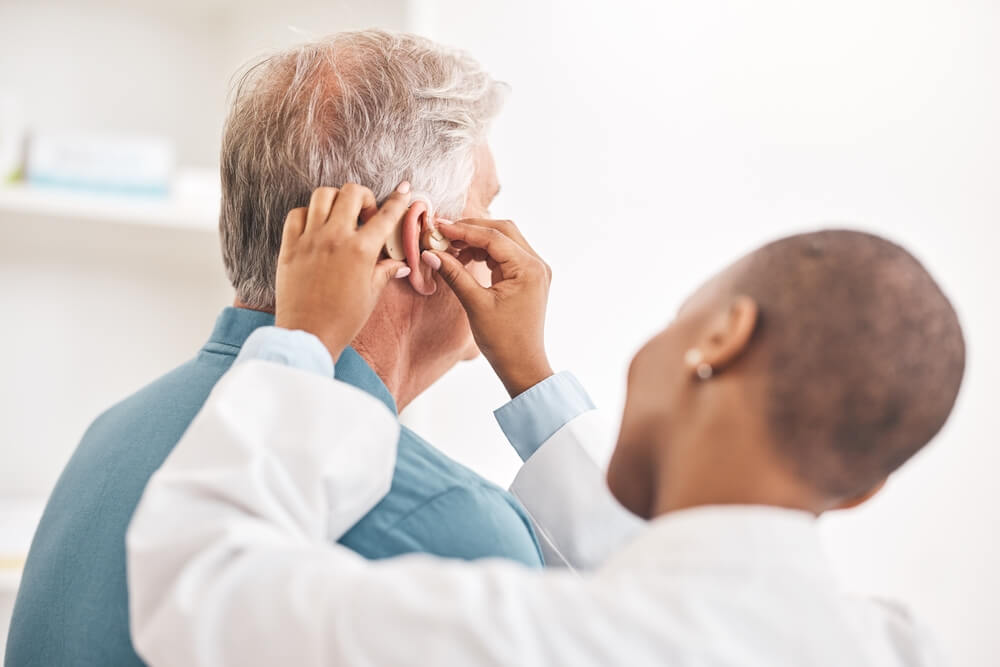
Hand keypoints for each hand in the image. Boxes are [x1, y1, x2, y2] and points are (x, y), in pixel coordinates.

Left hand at [275, 183, 410, 361]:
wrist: (307, 335)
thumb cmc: (343, 319)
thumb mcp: (371, 295)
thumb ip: (384, 271)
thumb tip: (399, 263)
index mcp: (361, 250)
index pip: (386, 215)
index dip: (399, 200)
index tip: (404, 189)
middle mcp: (335, 237)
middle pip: (351, 192)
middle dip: (363, 197)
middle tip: (365, 215)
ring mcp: (310, 239)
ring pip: (322, 195)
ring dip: (336, 200)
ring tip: (340, 217)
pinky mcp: (289, 246)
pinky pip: (297, 213)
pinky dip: (308, 214)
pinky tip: (315, 228)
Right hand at [424, 219, 553, 396]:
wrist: (522, 364)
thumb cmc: (503, 340)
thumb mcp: (475, 304)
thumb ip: (454, 274)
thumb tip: (430, 253)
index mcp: (528, 268)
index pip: (493, 237)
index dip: (463, 230)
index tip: (439, 227)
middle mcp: (536, 264)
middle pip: (502, 231)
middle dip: (472, 229)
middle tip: (443, 233)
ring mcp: (535, 270)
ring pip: (504, 240)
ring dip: (478, 240)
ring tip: (451, 247)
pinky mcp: (528, 277)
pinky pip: (506, 254)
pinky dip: (485, 252)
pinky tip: (465, 258)